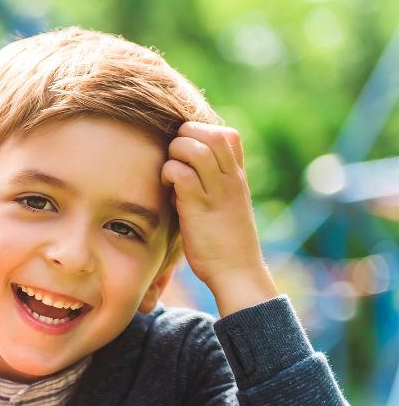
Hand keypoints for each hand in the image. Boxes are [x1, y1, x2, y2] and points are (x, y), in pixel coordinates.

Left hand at [162, 122, 277, 315]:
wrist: (237, 272)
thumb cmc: (225, 241)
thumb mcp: (225, 205)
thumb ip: (212, 184)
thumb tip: (184, 168)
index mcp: (237, 177)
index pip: (228, 135)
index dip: (202, 133)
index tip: (187, 152)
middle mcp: (230, 179)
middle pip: (212, 134)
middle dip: (185, 137)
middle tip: (174, 160)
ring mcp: (216, 192)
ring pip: (195, 149)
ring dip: (174, 155)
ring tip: (169, 175)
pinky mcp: (198, 208)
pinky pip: (180, 174)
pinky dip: (168, 174)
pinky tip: (167, 190)